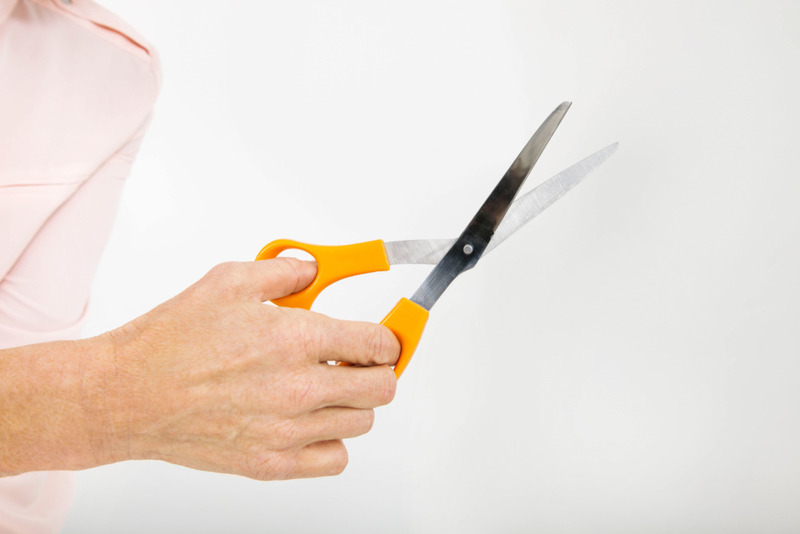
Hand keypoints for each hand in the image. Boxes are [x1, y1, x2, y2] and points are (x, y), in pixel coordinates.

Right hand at [96, 258, 399, 479]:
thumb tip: (316, 269)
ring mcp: (287, 431)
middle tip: (362, 360)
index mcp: (295, 338)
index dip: (389, 337)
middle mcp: (298, 388)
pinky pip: (335, 459)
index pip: (379, 344)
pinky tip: (311, 421)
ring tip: (327, 387)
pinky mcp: (271, 463)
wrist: (128, 395)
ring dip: (353, 402)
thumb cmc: (171, 341)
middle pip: (383, 387)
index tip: (386, 336)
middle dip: (380, 369)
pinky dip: (332, 441)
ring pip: (361, 421)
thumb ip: (286, 271)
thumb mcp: (229, 281)